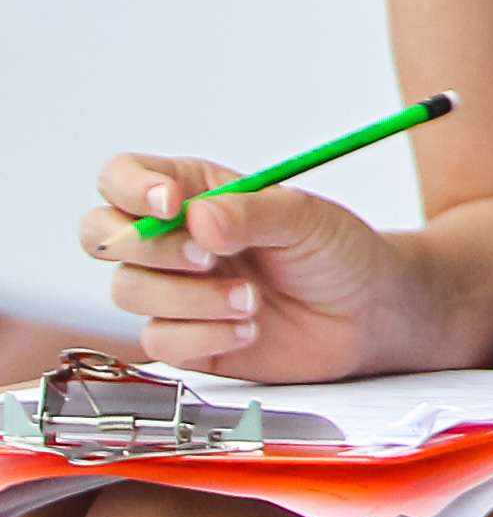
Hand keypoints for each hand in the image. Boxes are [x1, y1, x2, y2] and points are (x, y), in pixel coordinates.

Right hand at [78, 154, 405, 379]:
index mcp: (197, 193)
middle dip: (151, 248)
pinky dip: (203, 335)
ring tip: (252, 300)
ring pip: (128, 289)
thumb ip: (253, 212)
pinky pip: (157, 338)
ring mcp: (173, 290)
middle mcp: (173, 240)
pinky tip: (249, 328)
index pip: (124, 177)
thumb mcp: (308, 219)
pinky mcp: (183, 337)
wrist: (366, 313)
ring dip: (191, 297)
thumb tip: (199, 217)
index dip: (131, 188)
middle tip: (210, 256)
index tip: (171, 204)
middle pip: (102, 234)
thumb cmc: (337, 253)